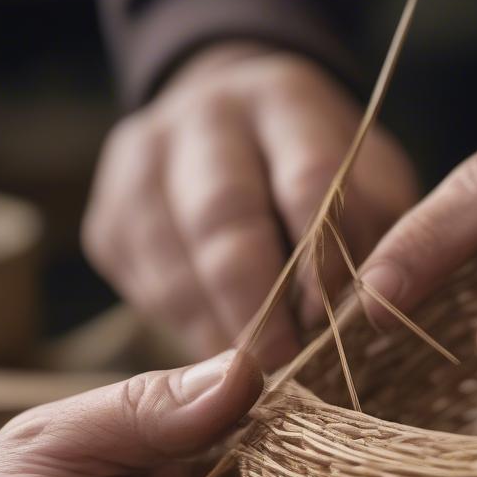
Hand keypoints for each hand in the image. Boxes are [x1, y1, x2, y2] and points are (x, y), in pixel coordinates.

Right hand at [83, 45, 417, 366]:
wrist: (232, 131)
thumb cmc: (320, 173)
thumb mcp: (369, 182)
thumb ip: (371, 233)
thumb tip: (360, 308)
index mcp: (284, 99)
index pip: (307, 178)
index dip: (320, 259)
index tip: (332, 321)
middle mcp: (203, 118)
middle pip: (223, 214)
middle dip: (256, 301)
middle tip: (283, 362)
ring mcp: (140, 162)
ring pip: (171, 256)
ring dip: (213, 324)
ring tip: (249, 376)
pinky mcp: (105, 215)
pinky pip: (141, 284)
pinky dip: (180, 326)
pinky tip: (213, 352)